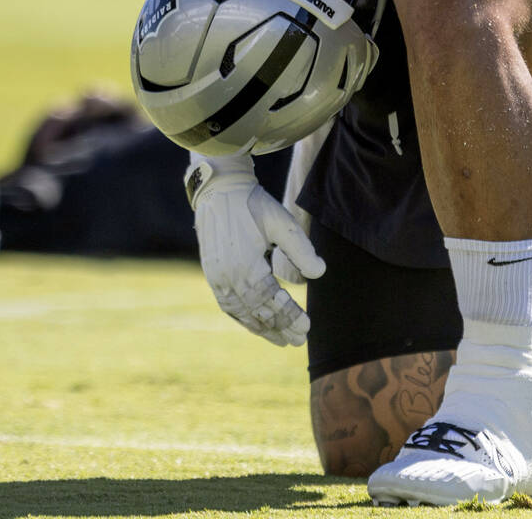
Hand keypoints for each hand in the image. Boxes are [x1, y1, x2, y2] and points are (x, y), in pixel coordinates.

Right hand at [189, 155, 325, 345]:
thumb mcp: (282, 223)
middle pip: (257, 312)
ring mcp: (216, 278)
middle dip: (280, 327)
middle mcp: (228, 277)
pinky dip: (243, 318)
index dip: (290, 316)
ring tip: (280, 340)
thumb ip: (301, 249)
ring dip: (261, 328)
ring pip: (241, 313)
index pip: (272, 301)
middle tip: (299, 340)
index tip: (307, 327)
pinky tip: (256, 324)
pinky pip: (228, 305)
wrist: (219, 190)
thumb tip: (320, 273)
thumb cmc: (254, 205)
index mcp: (245, 266)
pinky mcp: (212, 275)